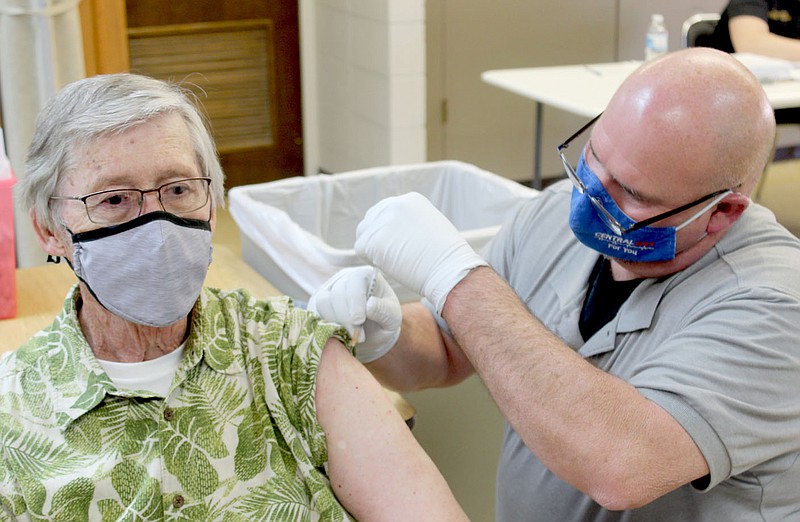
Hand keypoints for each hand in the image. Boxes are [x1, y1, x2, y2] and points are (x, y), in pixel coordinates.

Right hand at [308, 266, 401, 362]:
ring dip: (335, 322)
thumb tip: (369, 305)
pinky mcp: (318, 302)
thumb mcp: (392, 317)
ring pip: (323, 302)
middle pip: (337, 292)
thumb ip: (384, 310)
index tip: (360, 321)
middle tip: (358, 337)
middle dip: (346, 317)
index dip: (355, 301)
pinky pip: (315, 312)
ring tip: (351, 336)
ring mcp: (329, 289)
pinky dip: (325, 325)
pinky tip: (338, 334)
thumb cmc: (384, 320)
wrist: (373, 331)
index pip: (355, 280)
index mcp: (366, 275)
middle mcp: (345, 278)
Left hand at [355, 192, 487, 313]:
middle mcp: (394, 205)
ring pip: (364, 234)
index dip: (388, 229)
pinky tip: (386, 265)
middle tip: (391, 254)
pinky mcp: (373, 240)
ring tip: (390, 260)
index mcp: (410, 200)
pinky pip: (361, 249)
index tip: (396, 243)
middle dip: (377, 236)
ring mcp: (382, 222)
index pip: (386, 210)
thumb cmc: (446, 256)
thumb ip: (410, 223)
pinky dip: (370, 259)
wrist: (448, 269)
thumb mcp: (431, 225)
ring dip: (372, 247)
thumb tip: (396, 234)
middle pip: (371, 219)